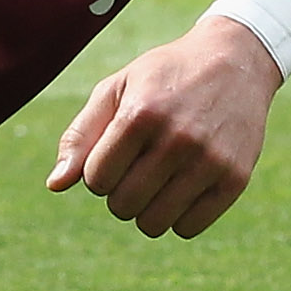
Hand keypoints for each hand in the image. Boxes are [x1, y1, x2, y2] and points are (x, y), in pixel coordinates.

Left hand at [46, 17, 280, 237]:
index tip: (114, 152)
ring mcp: (210, 161)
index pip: (95, 179)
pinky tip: (181, 189)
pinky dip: (177, 218)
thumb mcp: (115, 89)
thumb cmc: (163, 77)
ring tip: (156, 180)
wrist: (235, 61)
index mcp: (141, 114)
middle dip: (119, 192)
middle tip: (136, 166)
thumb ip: (80, 136)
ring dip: (145, 209)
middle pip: (122, 205)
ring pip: (153, 223)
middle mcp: (177, 139)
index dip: (97, 171)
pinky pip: (188, 228)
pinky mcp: (235, 178)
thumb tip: (55, 185)